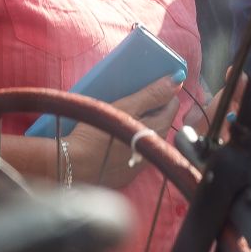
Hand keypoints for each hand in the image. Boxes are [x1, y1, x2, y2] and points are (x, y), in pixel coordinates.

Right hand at [64, 76, 180, 188]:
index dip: (161, 93)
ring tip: (120, 117)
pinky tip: (114, 138)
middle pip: (161, 120)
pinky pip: (134, 152)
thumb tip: (178, 78)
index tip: (145, 88)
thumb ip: (153, 94)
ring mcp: (142, 163)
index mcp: (159, 129)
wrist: (72, 165)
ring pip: (147, 136)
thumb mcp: (125, 107)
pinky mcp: (127, 173)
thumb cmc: (98, 132)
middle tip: (130, 100)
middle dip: (151, 109)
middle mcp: (156, 148)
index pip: (172, 104)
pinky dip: (128, 142)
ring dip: (139, 126)